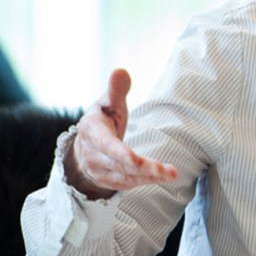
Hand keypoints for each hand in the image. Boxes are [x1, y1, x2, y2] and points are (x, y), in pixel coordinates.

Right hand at [65, 69, 177, 199]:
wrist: (84, 147)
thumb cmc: (102, 120)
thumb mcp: (108, 103)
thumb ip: (116, 90)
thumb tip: (121, 70)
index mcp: (92, 132)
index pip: (106, 145)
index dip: (120, 153)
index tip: (135, 159)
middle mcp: (92, 155)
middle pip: (121, 165)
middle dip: (146, 168)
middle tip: (170, 171)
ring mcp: (99, 171)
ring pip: (126, 177)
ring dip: (150, 177)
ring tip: (171, 174)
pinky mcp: (107, 182)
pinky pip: (128, 185)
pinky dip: (145, 182)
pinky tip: (162, 177)